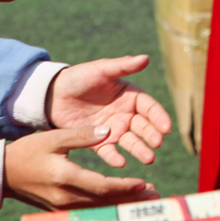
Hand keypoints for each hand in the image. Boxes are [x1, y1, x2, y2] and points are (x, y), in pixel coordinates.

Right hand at [2, 126, 157, 209]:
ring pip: (99, 208)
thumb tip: (109, 130)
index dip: (124, 186)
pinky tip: (121, 200)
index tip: (143, 183)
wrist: (3, 174)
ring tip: (144, 198)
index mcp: (65, 177)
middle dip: (130, 198)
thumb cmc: (28, 152)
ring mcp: (63, 207)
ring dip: (122, 203)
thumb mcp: (54, 137)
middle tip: (154, 195)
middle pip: (105, 202)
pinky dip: (108, 206)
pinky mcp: (61, 209)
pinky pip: (90, 210)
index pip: (101, 186)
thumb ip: (82, 135)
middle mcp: (66, 197)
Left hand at [46, 55, 173, 166]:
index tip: (166, 128)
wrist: (53, 94)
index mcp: (129, 96)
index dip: (159, 117)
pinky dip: (114, 157)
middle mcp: (125, 114)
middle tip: (157, 144)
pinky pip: (108, 151)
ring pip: (130, 141)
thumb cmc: (80, 77)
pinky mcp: (97, 141)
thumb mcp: (102, 70)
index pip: (149, 107)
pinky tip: (120, 162)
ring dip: (140, 149)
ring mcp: (112, 129)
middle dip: (151, 135)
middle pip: (143, 126)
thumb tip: (146, 58)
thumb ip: (123, 66)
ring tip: (148, 159)